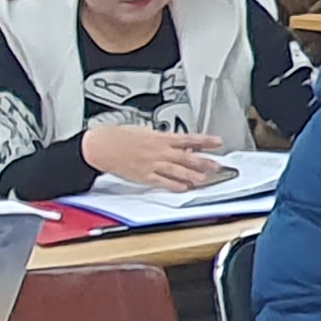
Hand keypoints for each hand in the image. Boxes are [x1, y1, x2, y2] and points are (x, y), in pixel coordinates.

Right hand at [84, 124, 229, 191]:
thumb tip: (178, 141)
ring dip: (193, 176)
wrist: (103, 146)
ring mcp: (153, 164)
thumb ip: (163, 138)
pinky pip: (163, 182)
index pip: (189, 138)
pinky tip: (183, 188)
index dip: (205, 140)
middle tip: (218, 165)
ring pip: (178, 171)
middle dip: (204, 161)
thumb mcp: (146, 131)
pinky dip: (174, 186)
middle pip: (187, 157)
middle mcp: (160, 151)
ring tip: (204, 179)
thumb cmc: (120, 137)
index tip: (218, 142)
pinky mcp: (145, 176)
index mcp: (161, 138)